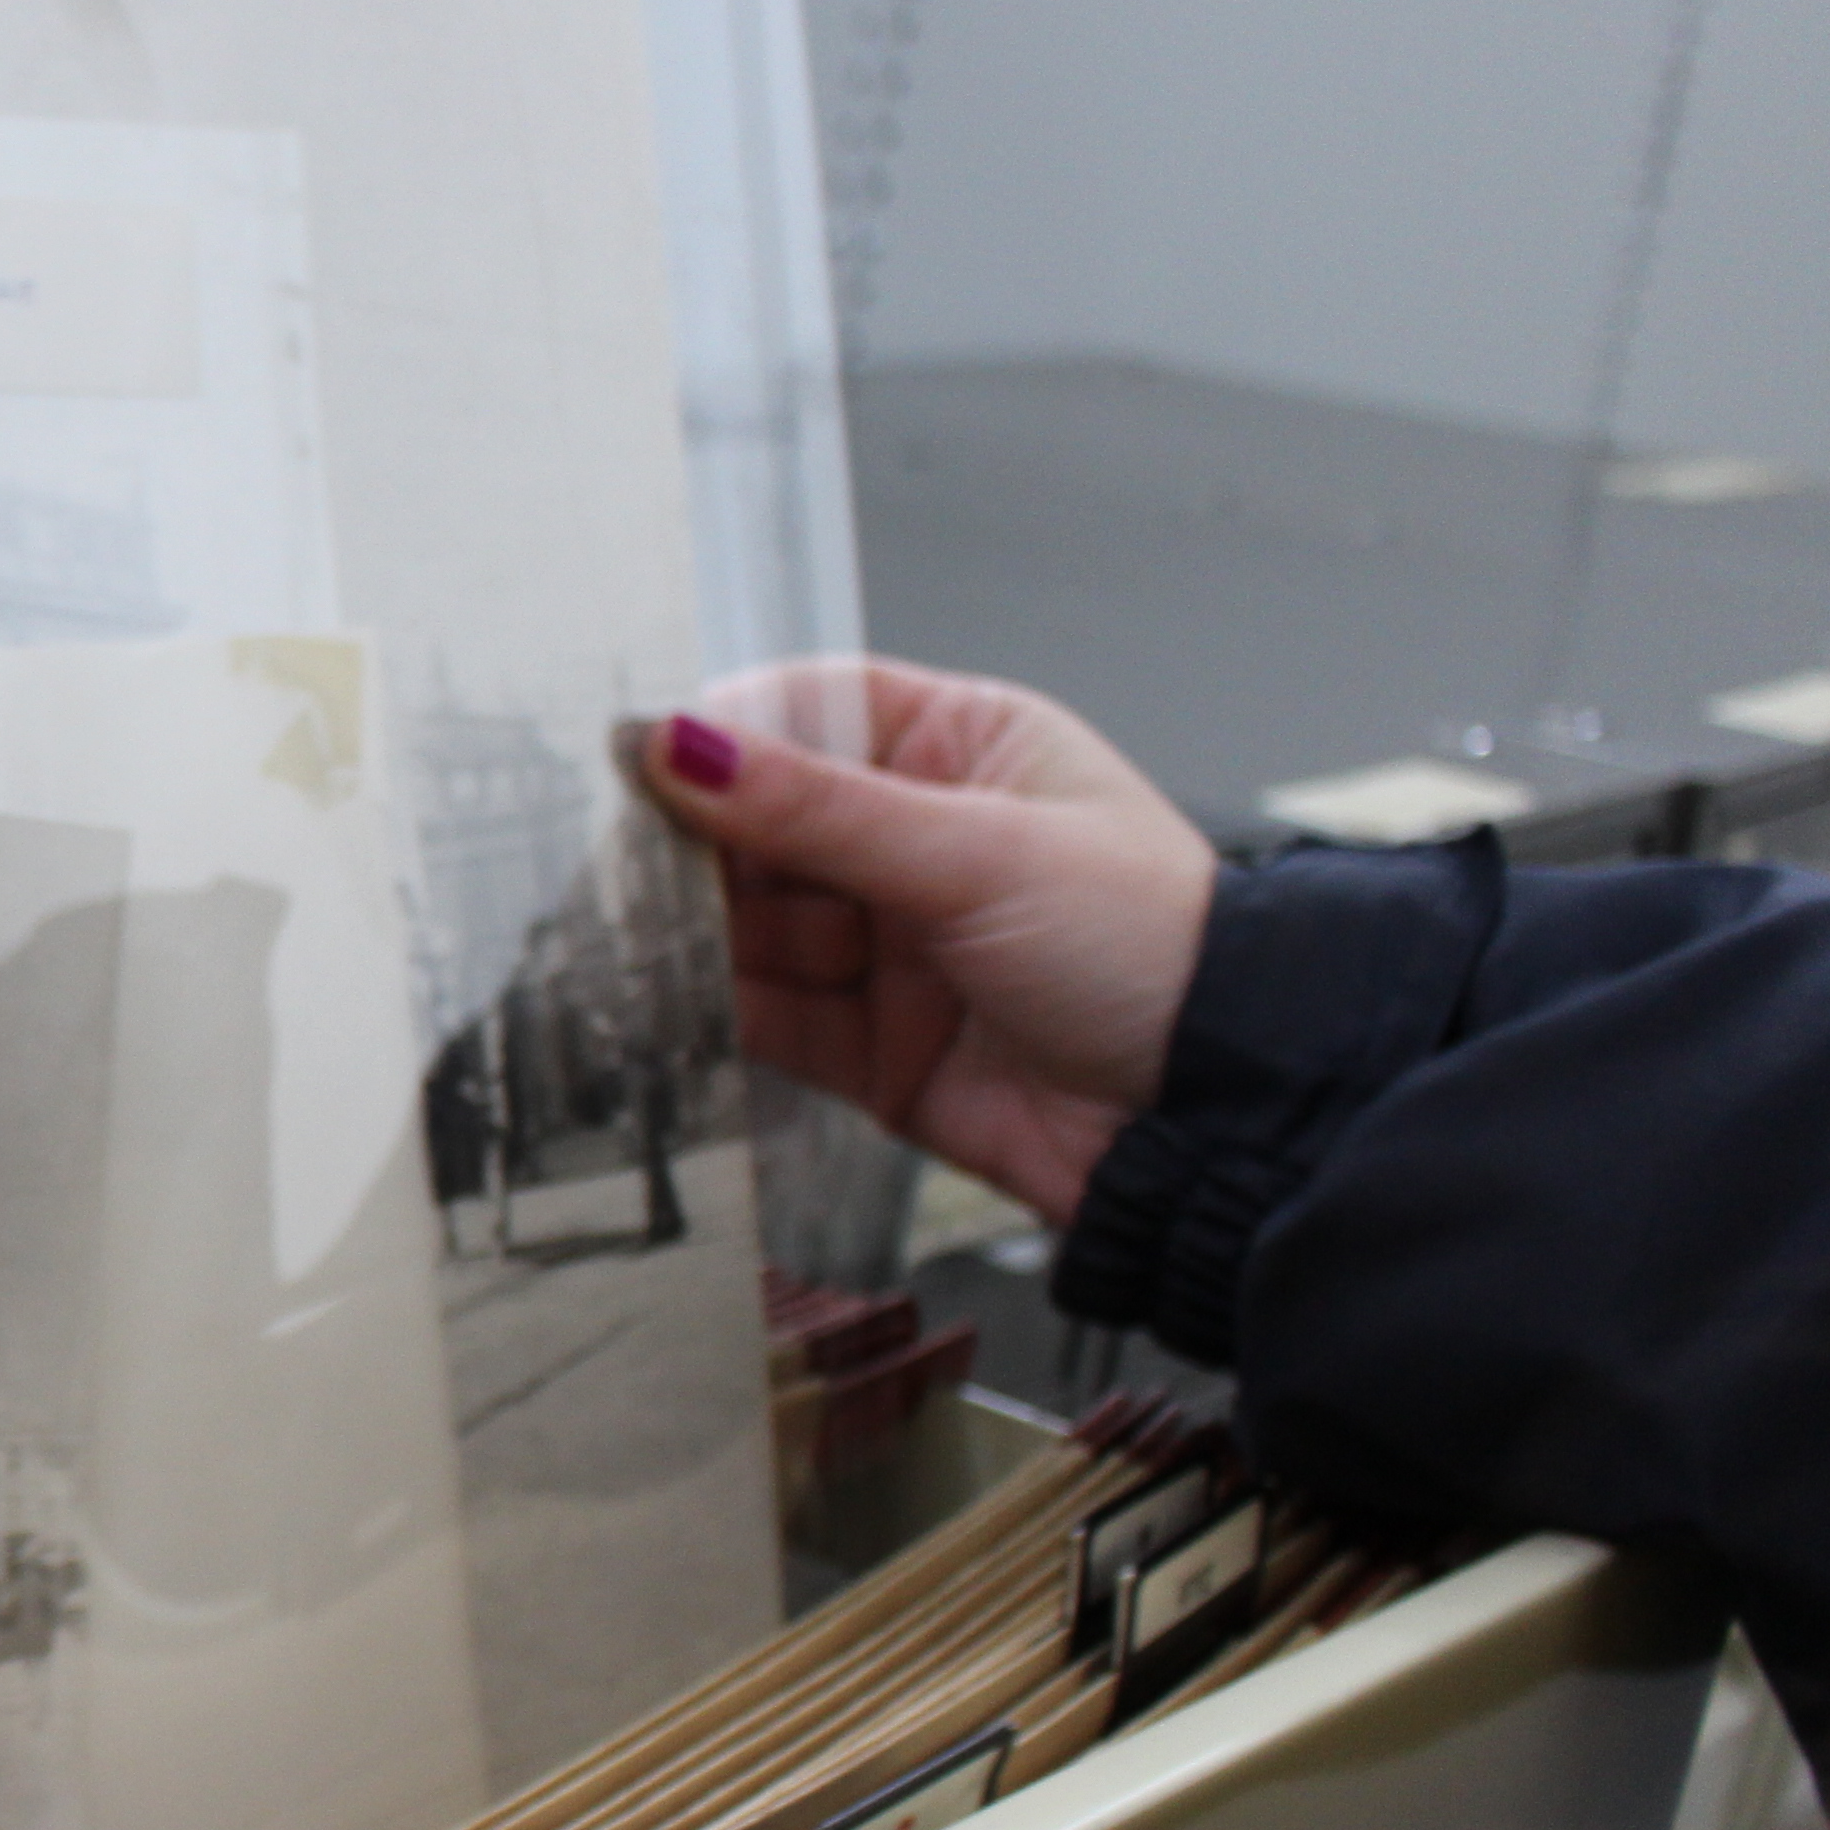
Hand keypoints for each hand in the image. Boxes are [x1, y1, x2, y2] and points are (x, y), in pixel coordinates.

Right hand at [626, 661, 1216, 1224]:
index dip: (726, 730)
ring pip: (755, 924)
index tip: (642, 753)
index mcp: (968, 751)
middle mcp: (923, 841)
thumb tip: (681, 744)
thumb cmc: (1153, 950)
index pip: (816, 712)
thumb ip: (818, 809)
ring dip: (696, 934)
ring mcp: (892, 945)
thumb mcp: (979, 854)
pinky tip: (665, 1003)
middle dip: (697, 845)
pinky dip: (713, 1013)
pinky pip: (767, 1014)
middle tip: (617, 857)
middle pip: (765, 824)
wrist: (1212, 1118)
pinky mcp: (870, 1043)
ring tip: (632, 940)